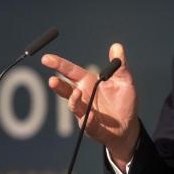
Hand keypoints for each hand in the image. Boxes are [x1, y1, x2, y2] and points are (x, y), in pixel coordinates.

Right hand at [42, 43, 139, 165]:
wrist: (128, 126)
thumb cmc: (123, 101)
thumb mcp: (124, 80)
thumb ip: (120, 65)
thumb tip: (117, 46)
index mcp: (87, 82)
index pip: (70, 71)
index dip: (58, 64)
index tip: (46, 59)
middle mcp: (82, 96)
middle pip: (65, 89)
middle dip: (58, 85)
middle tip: (52, 81)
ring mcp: (84, 113)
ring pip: (74, 107)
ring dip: (74, 101)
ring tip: (77, 93)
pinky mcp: (91, 127)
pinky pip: (87, 124)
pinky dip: (88, 120)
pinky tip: (91, 115)